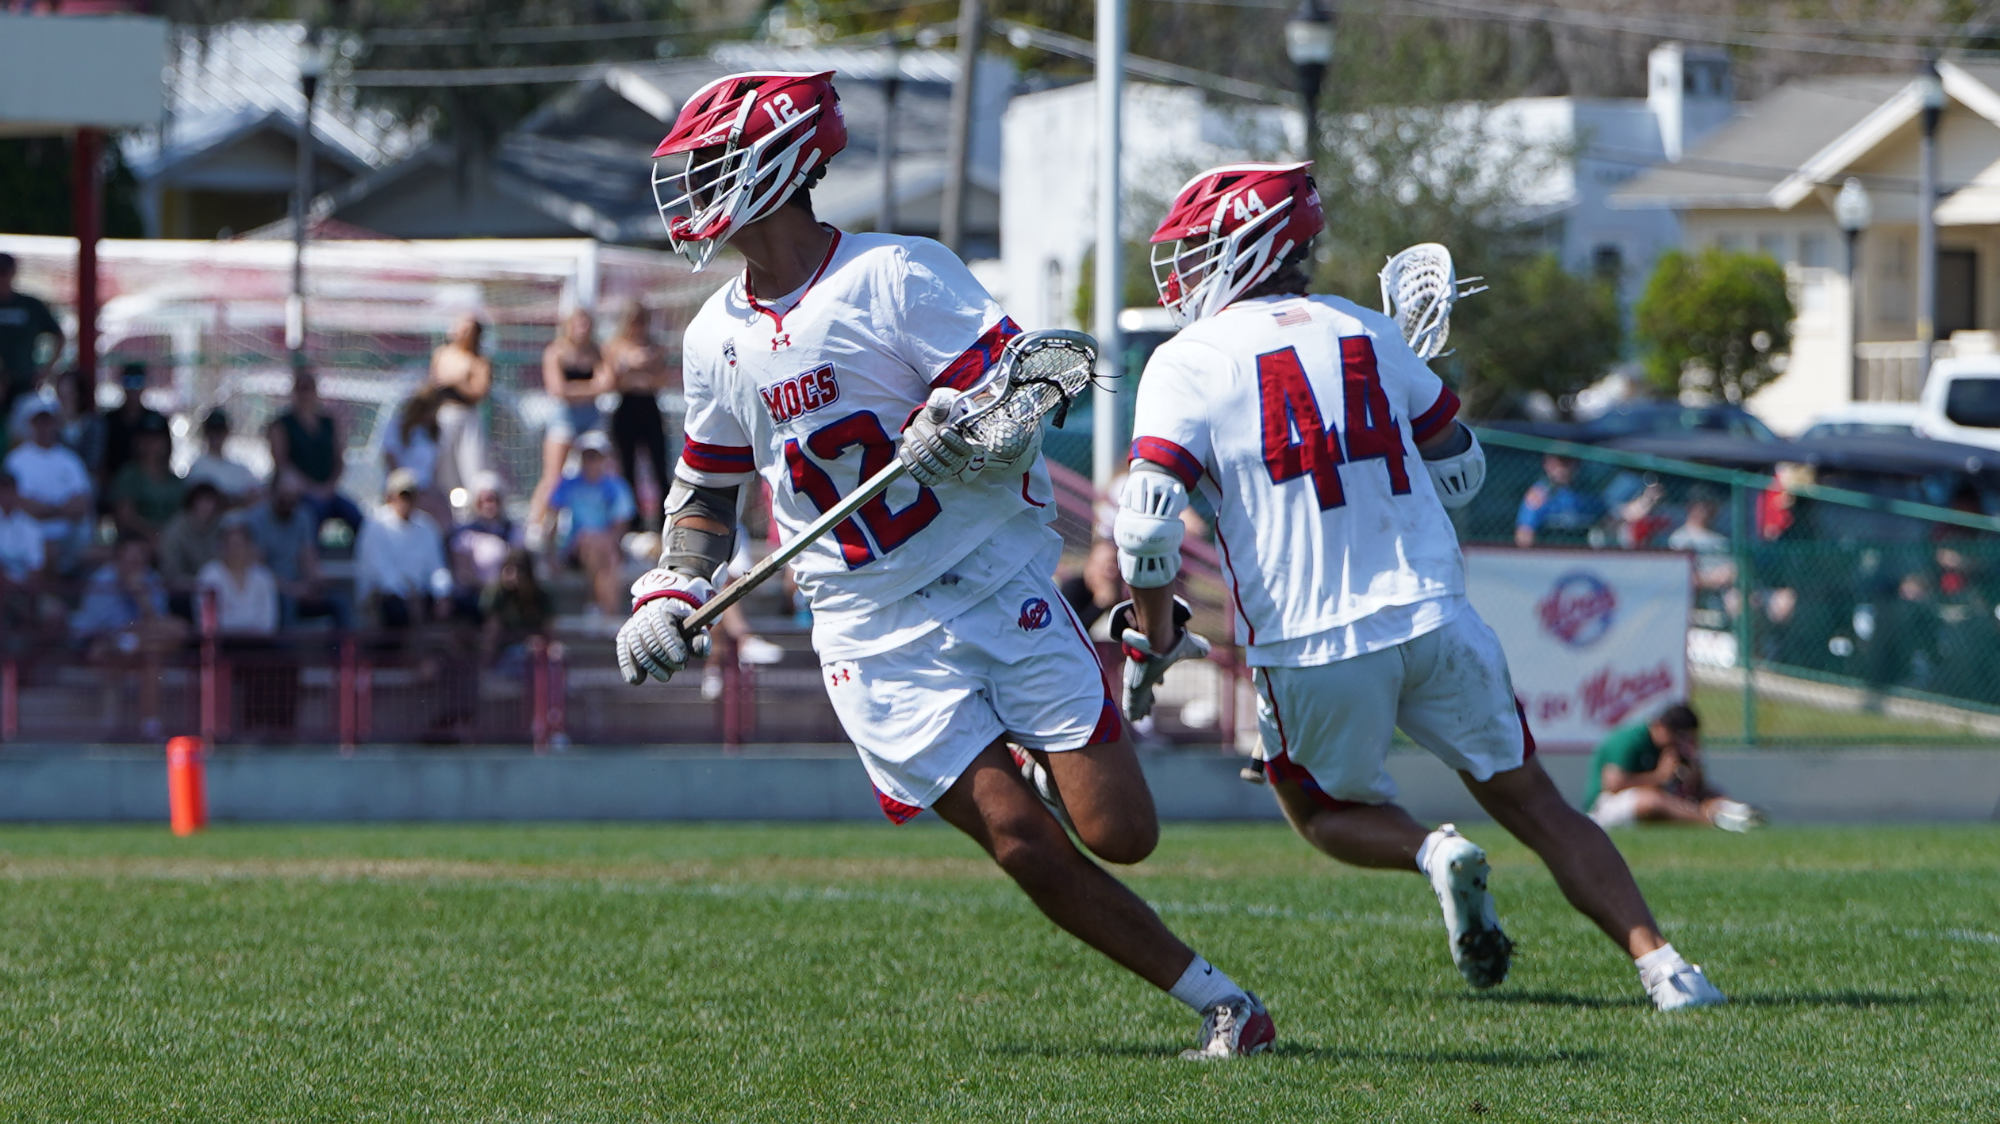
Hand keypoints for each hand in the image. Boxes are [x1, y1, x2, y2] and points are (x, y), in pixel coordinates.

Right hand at [616, 569, 714, 684]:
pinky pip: (623, 653)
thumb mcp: (695, 630)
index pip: (663, 627)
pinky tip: (636, 680)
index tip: (681, 660)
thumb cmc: (683, 625)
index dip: (671, 644)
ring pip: (636, 648)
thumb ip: (700, 640)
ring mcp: (632, 627)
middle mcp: (643, 616)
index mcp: (663, 610)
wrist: (663, 614)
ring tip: (666, 676)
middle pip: (649, 640)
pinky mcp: (624, 638)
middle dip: (664, 658)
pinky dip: (628, 667)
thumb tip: (702, 650)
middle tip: (679, 668)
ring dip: (651, 666)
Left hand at [898, 388, 977, 485]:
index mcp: (968, 445)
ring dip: (916, 445)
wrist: (930, 427)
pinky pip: (921, 475)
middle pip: (942, 452)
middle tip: (919, 423)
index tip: (941, 428)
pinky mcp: (931, 478)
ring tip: (909, 432)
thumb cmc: (940, 415)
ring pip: (929, 462)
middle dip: (928, 436)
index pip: (963, 448)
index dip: (951, 439)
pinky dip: (910, 462)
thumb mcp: (942, 405)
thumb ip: (940, 404)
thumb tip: (936, 405)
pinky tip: (905, 449)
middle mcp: (959, 462)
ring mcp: (945, 472)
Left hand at [1109, 598, 1210, 721]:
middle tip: (1150, 704)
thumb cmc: (1171, 644)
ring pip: (1138, 697)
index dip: (1158, 678)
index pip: (1156, 672)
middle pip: (1146, 686)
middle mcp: (1146, 671)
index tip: (1159, 683)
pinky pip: (1132, 702)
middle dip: (1147, 696)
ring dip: (1140, 706)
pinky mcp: (1133, 687)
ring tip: (1140, 716)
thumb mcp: (1188, 647)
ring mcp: (1137, 679)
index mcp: (1157, 662)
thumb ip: (1197, 649)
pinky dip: (1133, 710)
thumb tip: (1206, 648)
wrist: (1155, 643)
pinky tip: (1133, 718)